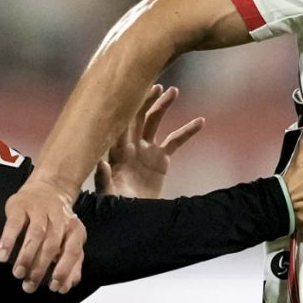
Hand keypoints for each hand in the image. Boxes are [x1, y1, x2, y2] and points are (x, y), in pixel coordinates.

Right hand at [0, 173, 85, 293]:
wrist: (48, 188)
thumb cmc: (58, 222)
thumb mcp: (69, 240)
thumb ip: (72, 264)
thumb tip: (66, 287)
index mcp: (74, 229)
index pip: (72, 252)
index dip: (63, 270)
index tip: (53, 287)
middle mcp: (59, 219)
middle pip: (51, 246)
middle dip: (40, 268)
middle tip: (29, 285)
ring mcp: (39, 210)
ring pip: (35, 235)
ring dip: (26, 256)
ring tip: (18, 273)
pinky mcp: (20, 205)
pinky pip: (14, 224)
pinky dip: (8, 241)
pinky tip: (2, 256)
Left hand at [92, 84, 205, 199]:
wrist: (134, 216)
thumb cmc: (117, 205)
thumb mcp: (109, 194)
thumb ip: (104, 179)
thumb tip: (101, 162)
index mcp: (116, 151)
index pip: (120, 125)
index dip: (127, 109)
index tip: (133, 94)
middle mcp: (131, 145)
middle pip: (138, 117)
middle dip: (146, 101)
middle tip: (156, 86)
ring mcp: (146, 150)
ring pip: (154, 122)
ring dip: (163, 106)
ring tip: (173, 92)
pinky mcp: (160, 159)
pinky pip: (175, 141)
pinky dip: (187, 132)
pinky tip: (200, 122)